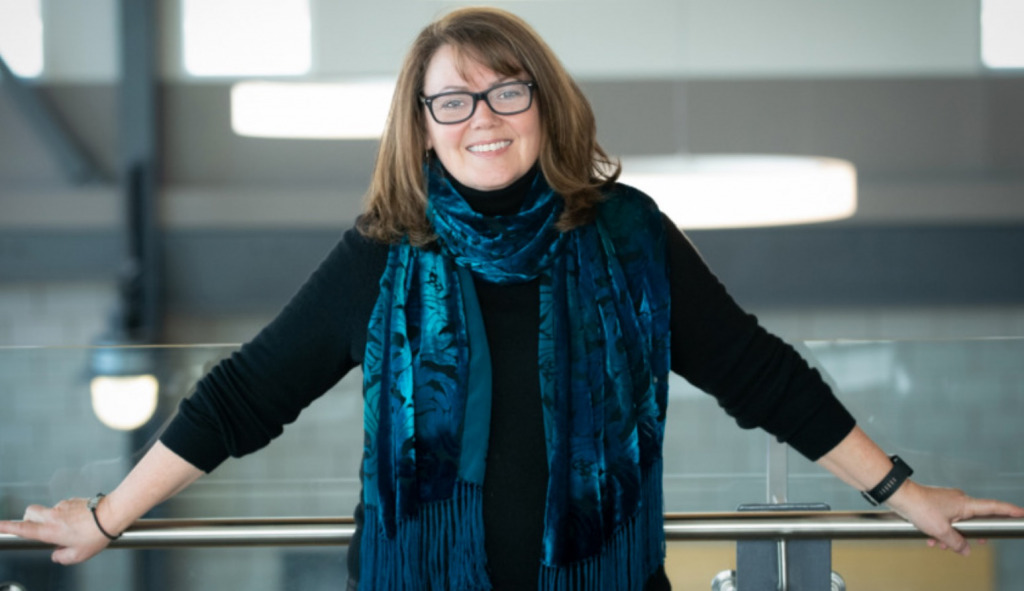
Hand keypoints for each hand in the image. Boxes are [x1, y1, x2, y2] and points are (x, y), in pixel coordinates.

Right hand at [0, 498, 113, 563]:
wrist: (112, 514)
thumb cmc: (97, 534)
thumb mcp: (78, 555)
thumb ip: (62, 557)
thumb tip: (57, 554)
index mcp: (50, 531)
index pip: (22, 528)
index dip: (7, 527)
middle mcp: (53, 516)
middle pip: (29, 512)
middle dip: (28, 519)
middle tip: (38, 529)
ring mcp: (63, 505)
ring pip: (48, 510)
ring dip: (52, 518)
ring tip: (70, 528)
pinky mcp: (72, 500)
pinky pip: (63, 507)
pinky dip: (66, 514)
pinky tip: (80, 520)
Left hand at [886, 480, 1023, 555]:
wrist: (899, 496)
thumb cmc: (920, 507)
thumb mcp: (941, 531)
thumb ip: (956, 542)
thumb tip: (965, 549)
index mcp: (965, 504)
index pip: (993, 507)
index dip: (1009, 511)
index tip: (1022, 513)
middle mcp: (959, 500)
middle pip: (974, 520)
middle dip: (968, 535)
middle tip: (968, 544)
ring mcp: (947, 501)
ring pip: (957, 522)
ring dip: (950, 535)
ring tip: (938, 543)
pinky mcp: (937, 503)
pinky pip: (945, 519)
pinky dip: (940, 529)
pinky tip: (930, 538)